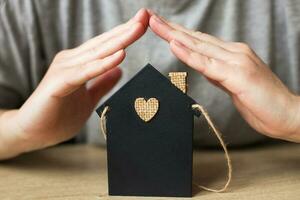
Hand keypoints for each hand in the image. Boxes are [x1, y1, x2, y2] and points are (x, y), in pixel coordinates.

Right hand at [0, 9, 148, 158]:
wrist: (33, 133)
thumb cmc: (58, 116)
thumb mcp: (89, 98)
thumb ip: (102, 83)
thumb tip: (119, 71)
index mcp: (79, 63)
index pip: (106, 46)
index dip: (125, 34)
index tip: (144, 24)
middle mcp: (71, 61)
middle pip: (104, 44)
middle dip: (126, 29)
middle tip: (145, 15)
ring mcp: (64, 69)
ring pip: (97, 53)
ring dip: (120, 40)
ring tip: (139, 27)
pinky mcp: (60, 83)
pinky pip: (86, 72)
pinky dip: (104, 64)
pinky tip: (121, 55)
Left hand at [149, 12, 299, 141]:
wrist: (289, 115)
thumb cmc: (262, 103)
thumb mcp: (234, 85)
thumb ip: (219, 74)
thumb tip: (204, 68)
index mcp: (233, 55)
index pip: (200, 41)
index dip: (179, 33)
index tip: (162, 27)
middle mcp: (234, 53)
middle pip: (196, 38)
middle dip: (171, 28)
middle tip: (150, 17)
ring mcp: (236, 61)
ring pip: (199, 46)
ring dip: (174, 35)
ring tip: (155, 24)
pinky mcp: (237, 75)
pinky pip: (207, 64)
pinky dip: (189, 54)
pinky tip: (174, 44)